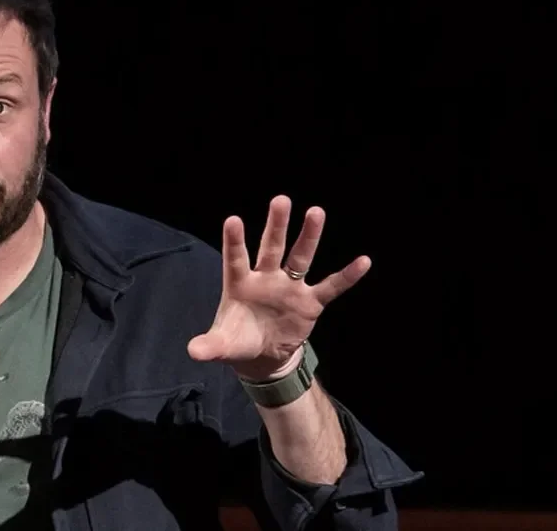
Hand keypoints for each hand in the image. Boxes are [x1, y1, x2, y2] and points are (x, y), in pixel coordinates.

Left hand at [187, 195, 369, 380]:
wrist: (262, 355)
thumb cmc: (238, 341)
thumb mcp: (221, 345)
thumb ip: (209, 346)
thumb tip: (193, 352)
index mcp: (240, 284)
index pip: (236, 258)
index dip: (234, 241)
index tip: (232, 219)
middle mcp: (265, 278)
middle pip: (271, 247)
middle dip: (276, 225)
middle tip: (281, 200)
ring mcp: (289, 287)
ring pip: (300, 257)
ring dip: (309, 236)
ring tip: (316, 212)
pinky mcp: (310, 302)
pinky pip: (330, 287)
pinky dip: (346, 276)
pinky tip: (363, 261)